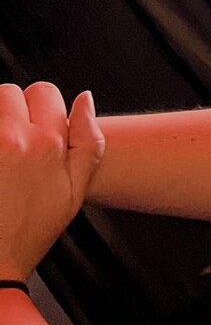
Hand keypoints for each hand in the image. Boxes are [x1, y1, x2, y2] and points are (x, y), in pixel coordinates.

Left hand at [0, 84, 105, 281]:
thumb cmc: (29, 233)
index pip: (43, 92)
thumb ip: (89, 142)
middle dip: (12, 111)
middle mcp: (13, 138)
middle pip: (9, 93)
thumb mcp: (75, 192)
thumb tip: (85, 100)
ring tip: (1, 154)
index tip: (39, 129)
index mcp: (47, 143)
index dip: (43, 109)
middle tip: (13, 142)